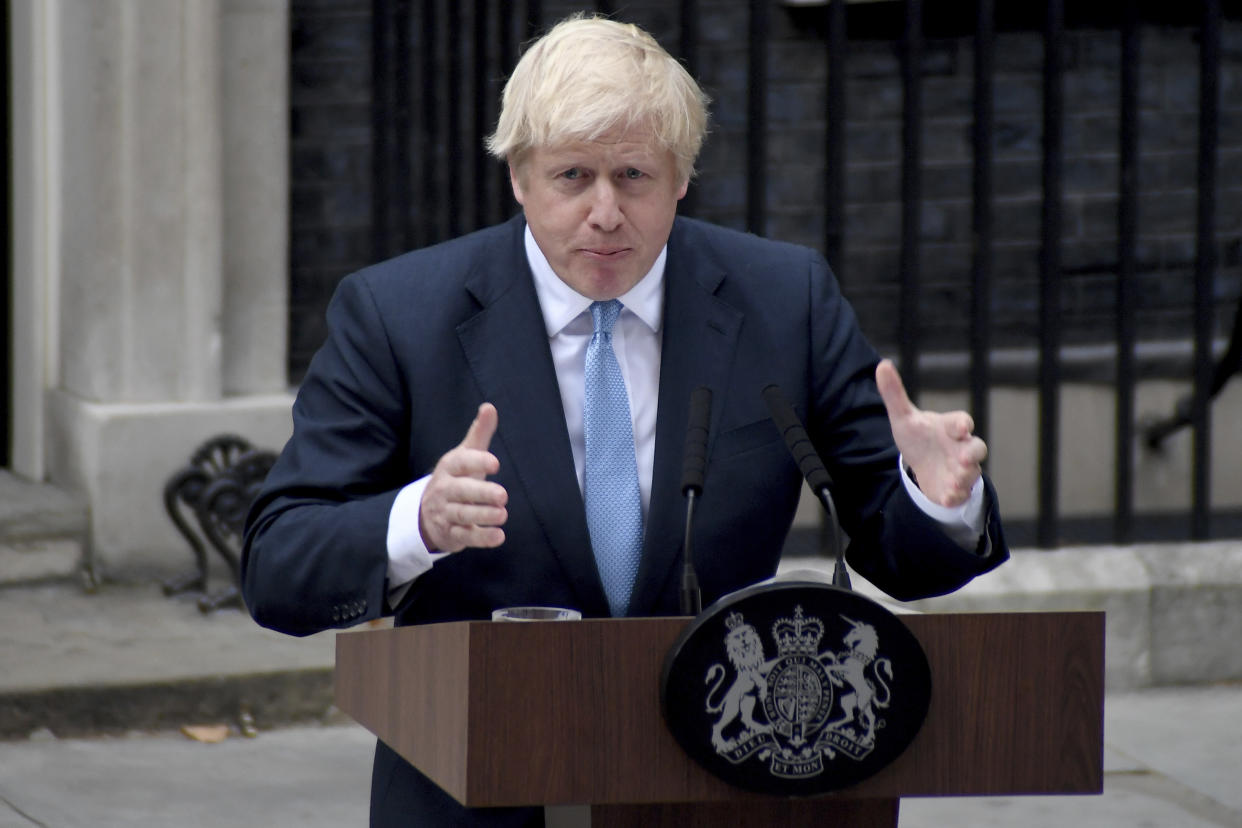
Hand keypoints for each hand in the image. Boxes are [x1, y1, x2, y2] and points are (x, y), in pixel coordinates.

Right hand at [418, 403, 508, 551]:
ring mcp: (446, 513)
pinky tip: (499, 536)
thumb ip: (479, 433)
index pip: (460, 463)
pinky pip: (465, 537)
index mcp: (449, 468)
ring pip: (462, 515)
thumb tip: (490, 407)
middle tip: (503, 495)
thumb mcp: (465, 455)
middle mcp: (445, 490)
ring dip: (483, 516)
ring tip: (503, 514)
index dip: (477, 462)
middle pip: (461, 492)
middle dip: (481, 494)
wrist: (427, 513)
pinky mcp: (451, 534)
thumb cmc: (456, 478)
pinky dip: (481, 538)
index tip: (495, 463)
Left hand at [876, 359, 986, 507]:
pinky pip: (961, 494)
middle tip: (963, 459)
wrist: (922, 464)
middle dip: (972, 453)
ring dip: (964, 477)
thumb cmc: (919, 436)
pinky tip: (945, 498)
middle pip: (977, 448)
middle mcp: (961, 448)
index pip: (961, 422)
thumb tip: (882, 365)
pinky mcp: (956, 489)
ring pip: (971, 473)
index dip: (963, 424)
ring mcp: (961, 469)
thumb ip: (894, 393)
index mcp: (950, 427)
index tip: (962, 426)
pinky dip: (955, 496)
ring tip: (955, 480)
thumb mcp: (904, 417)